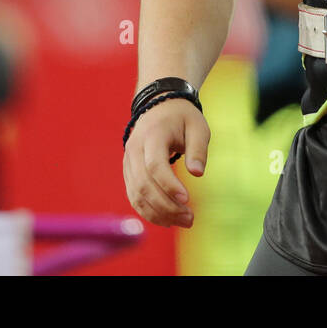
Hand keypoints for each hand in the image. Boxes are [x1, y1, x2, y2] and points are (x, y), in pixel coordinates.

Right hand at [122, 98, 209, 228]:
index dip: (169, 185)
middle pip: (143, 184)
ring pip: (136, 194)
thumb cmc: (183, 118)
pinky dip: (149, 211)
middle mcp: (135, 149)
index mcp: (152, 134)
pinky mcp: (129, 172)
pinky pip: (134, 196)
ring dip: (158, 213)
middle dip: (166, 206)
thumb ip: (198, 149)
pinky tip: (168, 220)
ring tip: (183, 221)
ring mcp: (128, 162)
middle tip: (190, 218)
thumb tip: (198, 173)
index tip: (187, 199)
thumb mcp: (198, 126)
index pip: (155, 165)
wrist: (159, 105)